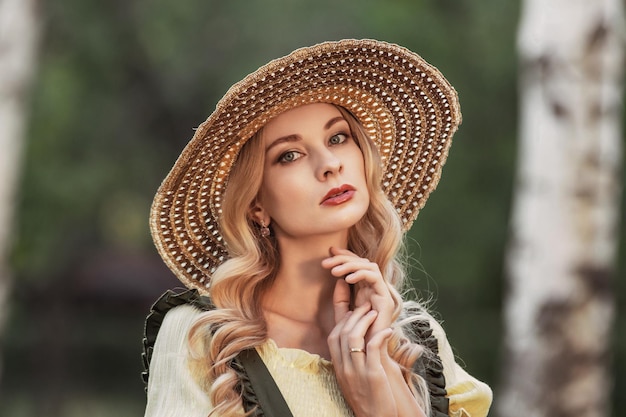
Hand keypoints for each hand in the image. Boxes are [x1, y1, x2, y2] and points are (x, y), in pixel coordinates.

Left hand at [322, 247, 394, 335]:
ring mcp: (382, 293)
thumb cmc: (356, 339)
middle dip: (344, 258)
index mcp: (365, 290)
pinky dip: (361, 274)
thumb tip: (339, 279)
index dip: (344, 256)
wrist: (368, 356)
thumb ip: (340, 299)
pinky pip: (375, 278)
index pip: (356, 265)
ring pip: (369, 266)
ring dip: (350, 265)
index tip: (329, 252)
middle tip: (327, 261)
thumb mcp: (343, 315)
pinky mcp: (386, 299)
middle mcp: (375, 289)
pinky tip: (347, 279)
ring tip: (334, 270)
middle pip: (362, 262)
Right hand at [327, 301, 397, 416]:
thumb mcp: (353, 379)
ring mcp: (357, 371)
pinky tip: (388, 330)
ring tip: (375, 313)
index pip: (334, 336)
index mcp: (339, 367)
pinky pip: (373, 348)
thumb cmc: (368, 399)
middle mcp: (344, 367)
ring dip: (365, 320)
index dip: (343, 320)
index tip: (353, 311)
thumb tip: (356, 343)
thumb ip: (351, 361)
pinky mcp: (373, 374)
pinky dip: (380, 335)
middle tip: (366, 306)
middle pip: (342, 332)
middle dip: (354, 315)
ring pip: (354, 336)